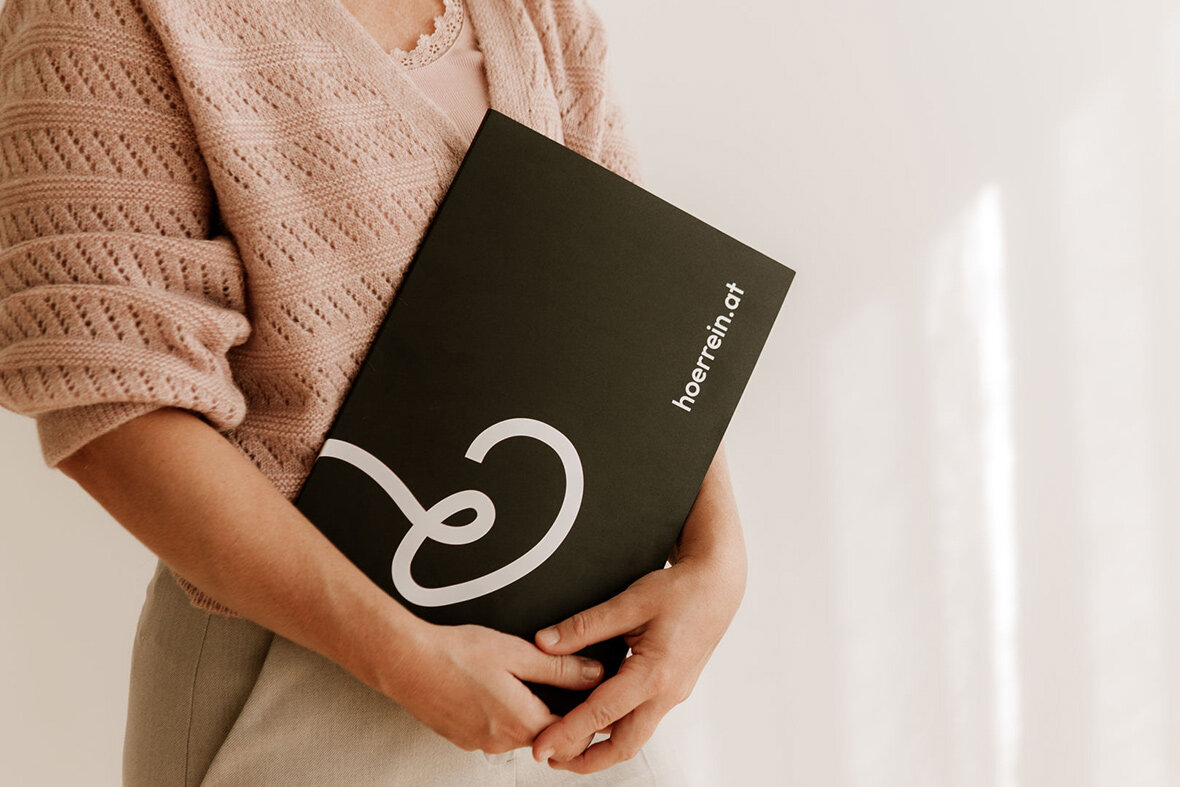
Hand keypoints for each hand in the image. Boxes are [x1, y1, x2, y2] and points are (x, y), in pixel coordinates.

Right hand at [380, 621, 606, 753]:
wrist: (405, 661)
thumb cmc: (455, 654)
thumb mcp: (517, 653)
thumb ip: (559, 668)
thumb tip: (592, 674)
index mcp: (521, 721)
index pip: (569, 736)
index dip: (582, 716)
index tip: (584, 696)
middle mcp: (501, 741)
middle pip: (544, 736)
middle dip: (553, 712)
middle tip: (552, 680)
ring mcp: (479, 743)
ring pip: (517, 733)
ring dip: (525, 710)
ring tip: (515, 677)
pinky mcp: (462, 737)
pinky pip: (493, 730)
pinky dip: (499, 712)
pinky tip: (489, 686)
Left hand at [529, 440, 745, 773]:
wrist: (719, 586)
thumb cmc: (682, 590)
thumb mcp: (630, 603)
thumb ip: (585, 626)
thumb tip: (545, 642)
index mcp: (655, 674)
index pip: (602, 714)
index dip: (568, 733)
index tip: (542, 747)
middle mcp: (666, 693)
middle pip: (623, 745)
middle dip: (585, 759)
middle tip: (550, 757)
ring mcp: (672, 694)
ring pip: (634, 735)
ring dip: (600, 745)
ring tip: (567, 742)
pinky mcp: (672, 689)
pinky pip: (642, 718)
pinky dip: (616, 727)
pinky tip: (596, 718)